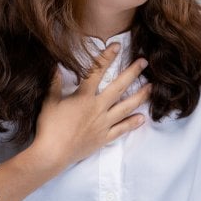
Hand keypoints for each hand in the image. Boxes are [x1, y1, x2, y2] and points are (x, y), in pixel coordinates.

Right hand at [31, 45, 150, 169]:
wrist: (51, 154)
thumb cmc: (48, 127)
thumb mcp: (49, 102)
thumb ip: (54, 84)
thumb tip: (56, 66)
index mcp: (84, 97)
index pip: (97, 72)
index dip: (107, 57)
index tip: (117, 45)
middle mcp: (97, 108)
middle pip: (119, 87)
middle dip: (132, 73)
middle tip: (144, 62)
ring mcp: (103, 123)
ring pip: (126, 107)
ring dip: (140, 96)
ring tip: (151, 87)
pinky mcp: (104, 138)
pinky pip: (121, 129)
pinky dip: (132, 123)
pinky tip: (142, 118)